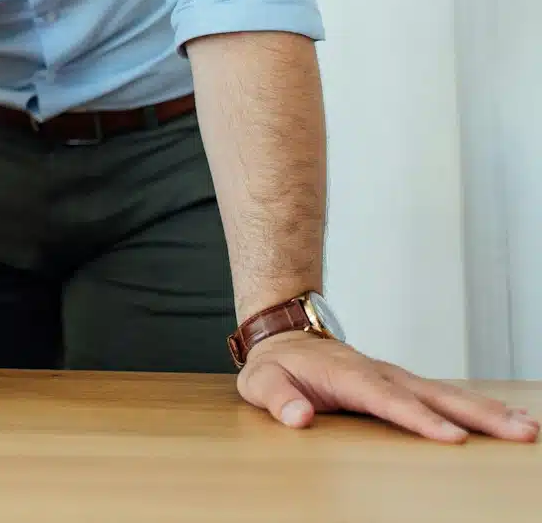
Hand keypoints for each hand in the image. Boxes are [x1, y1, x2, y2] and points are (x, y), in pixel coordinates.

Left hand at [240, 332, 539, 442]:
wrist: (284, 338)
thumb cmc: (275, 365)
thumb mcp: (261, 382)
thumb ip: (277, 399)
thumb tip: (298, 418)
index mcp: (349, 375)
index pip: (388, 400)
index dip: (419, 420)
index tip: (451, 439)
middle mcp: (381, 374)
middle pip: (434, 396)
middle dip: (477, 416)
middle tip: (519, 431)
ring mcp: (396, 378)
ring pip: (447, 395)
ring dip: (488, 413)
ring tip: (527, 428)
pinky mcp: (404, 386)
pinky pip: (444, 398)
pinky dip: (477, 409)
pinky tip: (507, 419)